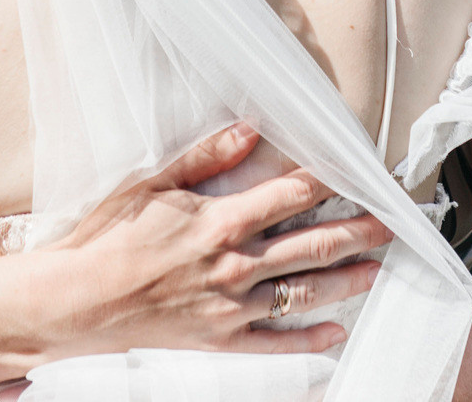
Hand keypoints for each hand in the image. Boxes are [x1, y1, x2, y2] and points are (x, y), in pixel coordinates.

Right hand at [41, 123, 390, 356]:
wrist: (78, 300)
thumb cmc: (109, 238)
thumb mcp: (152, 183)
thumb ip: (205, 156)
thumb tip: (250, 129)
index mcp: (221, 222)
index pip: (291, 196)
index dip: (331, 181)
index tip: (360, 172)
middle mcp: (234, 265)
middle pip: (312, 244)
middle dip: (358, 231)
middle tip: (393, 223)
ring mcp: (230, 307)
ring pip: (303, 291)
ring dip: (346, 279)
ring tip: (378, 269)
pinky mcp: (220, 339)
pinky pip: (275, 343)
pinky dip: (308, 338)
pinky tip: (335, 331)